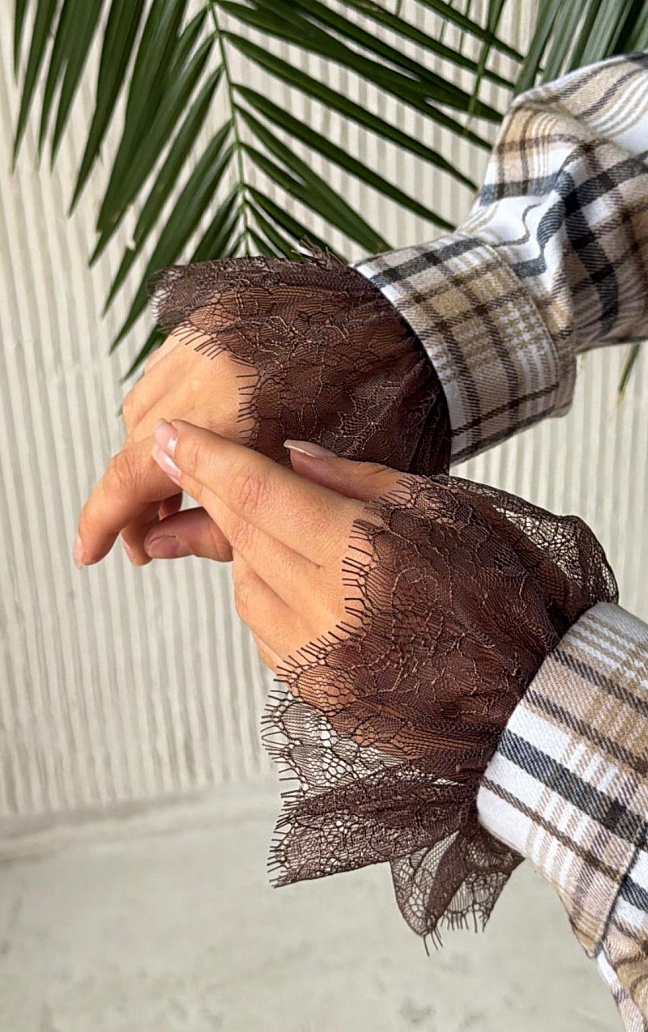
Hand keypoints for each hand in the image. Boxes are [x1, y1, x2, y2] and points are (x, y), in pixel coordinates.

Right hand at [74, 251, 448, 567]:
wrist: (413, 330)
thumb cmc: (385, 416)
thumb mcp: (308, 492)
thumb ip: (224, 523)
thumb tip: (157, 548)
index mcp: (239, 406)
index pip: (138, 471)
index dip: (106, 519)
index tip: (89, 554)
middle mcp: (211, 359)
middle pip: (137, 440)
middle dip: (135, 495)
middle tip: (151, 538)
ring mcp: (208, 328)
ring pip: (145, 404)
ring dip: (149, 453)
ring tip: (178, 497)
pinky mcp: (214, 311)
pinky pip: (167, 369)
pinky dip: (170, 411)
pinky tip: (198, 443)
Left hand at [148, 417, 614, 938]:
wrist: (526, 696)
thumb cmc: (500, 591)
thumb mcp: (444, 512)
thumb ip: (360, 482)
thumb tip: (291, 456)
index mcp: (369, 553)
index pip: (263, 495)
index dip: (210, 459)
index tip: (169, 435)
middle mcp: (333, 609)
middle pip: (244, 535)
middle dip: (210, 489)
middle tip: (183, 455)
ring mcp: (321, 657)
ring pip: (245, 583)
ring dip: (246, 546)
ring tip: (283, 526)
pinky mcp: (317, 691)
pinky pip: (263, 629)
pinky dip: (263, 595)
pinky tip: (295, 579)